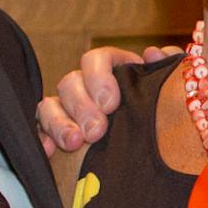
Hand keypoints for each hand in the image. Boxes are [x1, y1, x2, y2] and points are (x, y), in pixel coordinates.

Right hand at [35, 44, 173, 152]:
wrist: (157, 153)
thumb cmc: (161, 114)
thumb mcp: (168, 91)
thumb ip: (166, 68)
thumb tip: (153, 54)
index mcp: (114, 71)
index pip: (96, 59)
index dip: (99, 76)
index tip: (111, 103)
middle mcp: (87, 87)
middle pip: (70, 83)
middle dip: (81, 107)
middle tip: (96, 131)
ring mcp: (68, 110)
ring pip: (50, 106)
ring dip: (60, 123)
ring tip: (75, 143)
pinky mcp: (56, 134)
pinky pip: (39, 131)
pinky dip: (42, 139)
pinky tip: (50, 150)